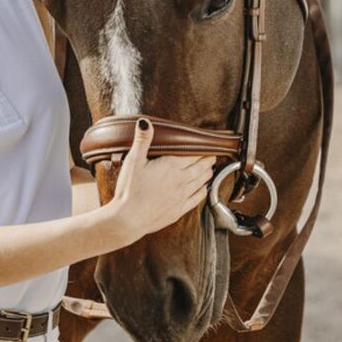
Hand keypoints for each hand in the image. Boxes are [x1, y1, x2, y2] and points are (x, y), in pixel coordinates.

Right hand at [111, 117, 215, 244]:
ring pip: (201, 182)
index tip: (207, 145)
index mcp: (170, 166)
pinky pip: (197, 199)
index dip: (201, 149)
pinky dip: (203, 191)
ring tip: (210, 169)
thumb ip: (142, 140)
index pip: (192, 155)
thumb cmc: (129, 189)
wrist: (128, 219)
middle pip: (200, 168)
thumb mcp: (133, 161)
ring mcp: (181, 196)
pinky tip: (204, 189)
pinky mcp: (178, 210)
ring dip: (207, 174)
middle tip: (212, 155)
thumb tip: (145, 122)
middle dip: (207, 160)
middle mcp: (180, 181)